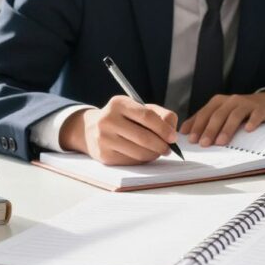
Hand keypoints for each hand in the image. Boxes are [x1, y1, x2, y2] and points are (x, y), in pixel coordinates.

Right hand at [59, 96, 178, 165]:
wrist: (91, 129)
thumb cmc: (122, 118)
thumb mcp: (138, 108)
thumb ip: (159, 114)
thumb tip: (172, 131)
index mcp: (118, 103)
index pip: (147, 116)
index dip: (163, 128)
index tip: (173, 137)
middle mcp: (108, 120)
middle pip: (143, 137)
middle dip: (161, 145)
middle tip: (169, 149)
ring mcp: (104, 139)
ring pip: (138, 152)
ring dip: (154, 154)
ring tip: (158, 151)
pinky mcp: (104, 155)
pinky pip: (131, 161)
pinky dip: (143, 159)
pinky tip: (144, 155)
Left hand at [180, 92, 264, 146]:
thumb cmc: (239, 112)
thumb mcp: (221, 113)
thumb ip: (204, 121)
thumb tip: (184, 133)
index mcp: (218, 102)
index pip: (205, 113)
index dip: (197, 126)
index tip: (191, 140)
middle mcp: (231, 101)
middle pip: (218, 115)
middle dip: (209, 130)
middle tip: (203, 144)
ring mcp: (246, 104)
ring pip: (234, 115)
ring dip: (226, 129)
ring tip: (220, 142)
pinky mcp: (260, 109)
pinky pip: (255, 115)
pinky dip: (252, 121)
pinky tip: (248, 130)